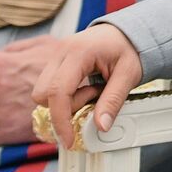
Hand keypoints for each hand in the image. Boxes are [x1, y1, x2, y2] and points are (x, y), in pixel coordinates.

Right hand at [31, 24, 141, 147]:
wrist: (127, 32)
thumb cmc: (129, 48)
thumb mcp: (129, 75)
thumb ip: (113, 101)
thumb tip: (101, 127)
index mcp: (78, 52)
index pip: (57, 92)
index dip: (60, 120)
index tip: (69, 140)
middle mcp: (61, 51)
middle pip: (42, 94)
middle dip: (65, 106)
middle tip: (94, 96)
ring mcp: (56, 55)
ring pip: (42, 92)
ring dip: (65, 100)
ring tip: (92, 90)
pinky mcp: (56, 62)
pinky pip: (50, 86)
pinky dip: (65, 94)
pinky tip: (85, 86)